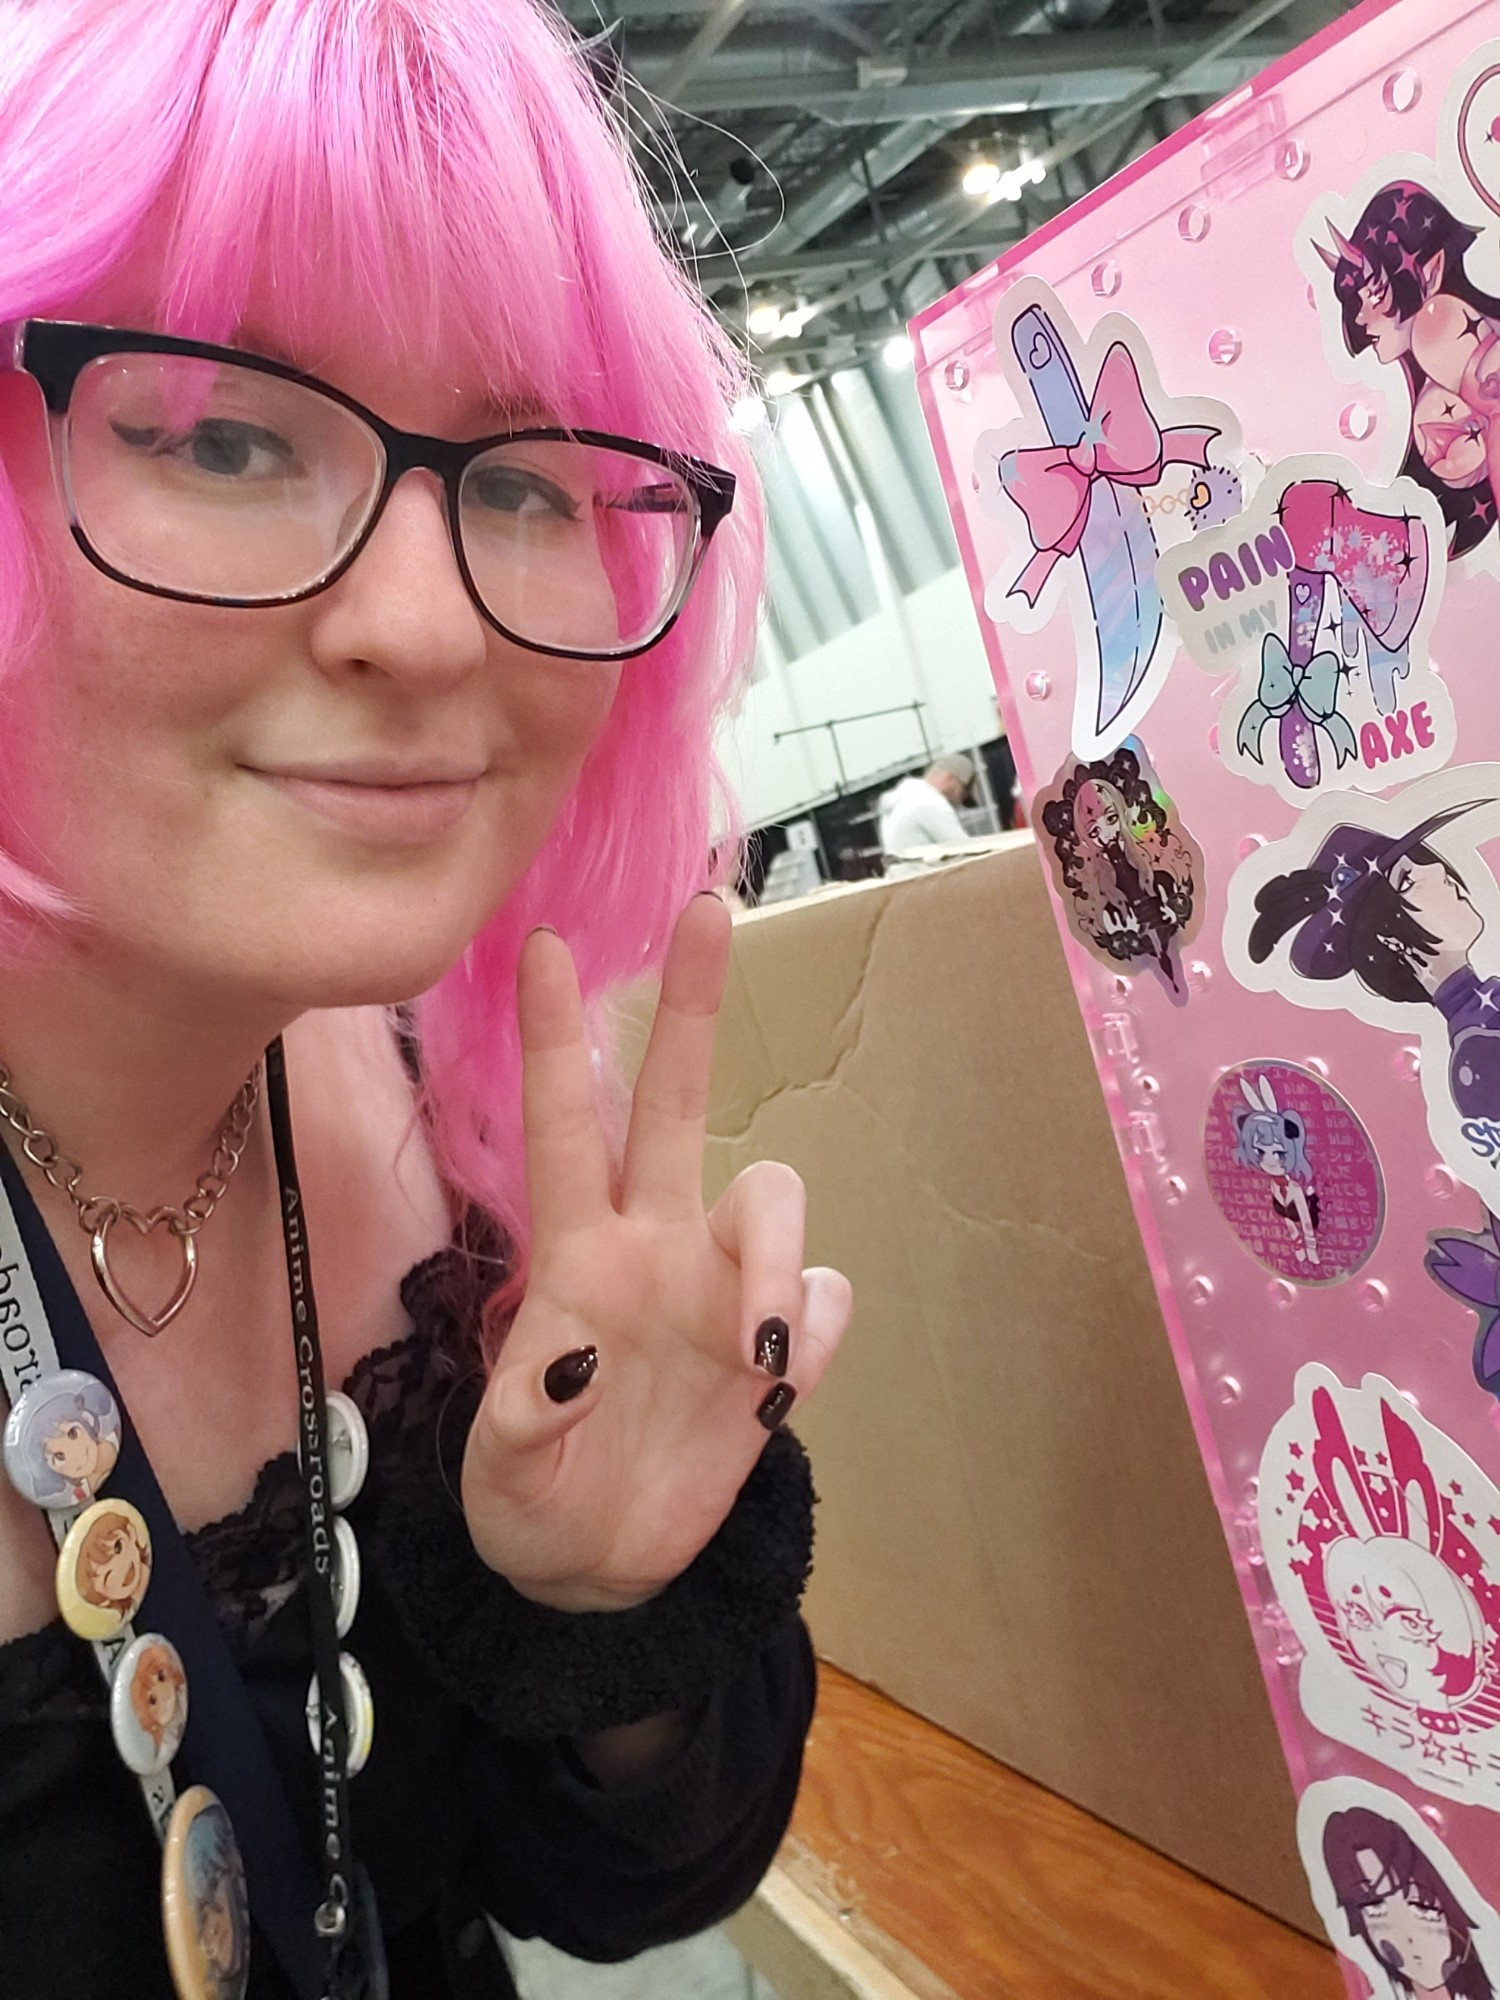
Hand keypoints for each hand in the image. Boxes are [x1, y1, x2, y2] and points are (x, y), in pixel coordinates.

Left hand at [460, 894, 851, 1611]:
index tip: (539, 945)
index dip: (552, 1038)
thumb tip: (579, 1352)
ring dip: (778, 1262)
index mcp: (577, 1256)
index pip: (564, 1126)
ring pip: (777, 1197)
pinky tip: (772, 1392)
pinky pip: (827, 1306)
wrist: (603, 1574)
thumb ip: (526, 1415)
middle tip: (707, 909)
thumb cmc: (531, 1504)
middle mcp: (655, 1246)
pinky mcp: (779, 1356)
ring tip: (757, 1360)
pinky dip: (814, 1335)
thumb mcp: (502, 1475)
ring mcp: (723, 1294)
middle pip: (679, 1103)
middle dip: (690, 1006)